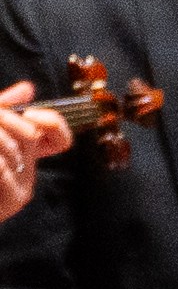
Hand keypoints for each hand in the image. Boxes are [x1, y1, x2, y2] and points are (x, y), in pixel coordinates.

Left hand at [0, 82, 71, 224]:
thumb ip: (6, 108)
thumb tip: (28, 89)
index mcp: (24, 155)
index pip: (60, 138)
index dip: (53, 123)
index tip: (31, 113)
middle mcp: (27, 170)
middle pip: (32, 134)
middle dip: (6, 119)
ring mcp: (22, 188)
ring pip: (11, 147)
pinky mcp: (15, 199)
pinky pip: (2, 166)